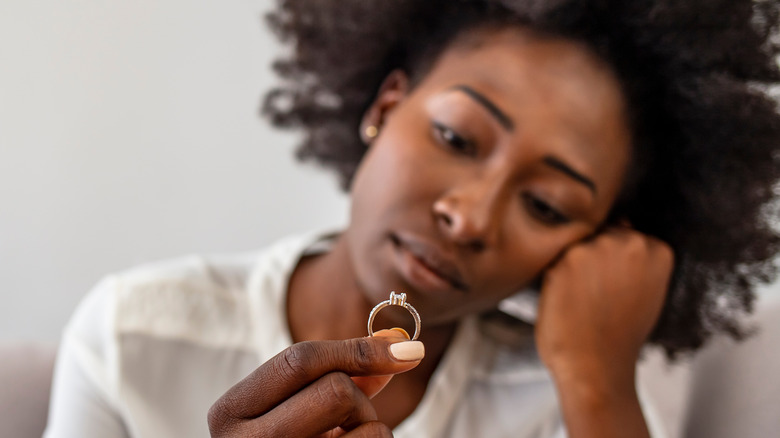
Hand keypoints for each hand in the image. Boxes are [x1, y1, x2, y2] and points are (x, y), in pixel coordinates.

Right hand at [207, 329, 423, 437]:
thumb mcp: (292, 406)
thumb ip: (336, 373)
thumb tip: (397, 342)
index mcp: (230, 411)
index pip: (299, 360)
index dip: (359, 349)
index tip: (406, 348)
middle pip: (336, 390)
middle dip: (358, 397)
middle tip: (347, 417)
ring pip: (366, 426)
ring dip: (369, 425)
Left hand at [534, 226, 672, 436]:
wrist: (596, 366)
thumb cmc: (619, 335)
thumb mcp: (645, 290)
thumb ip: (636, 258)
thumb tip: (622, 223)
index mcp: (657, 249)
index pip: (625, 235)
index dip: (613, 262)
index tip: (613, 286)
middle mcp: (630, 241)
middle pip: (600, 234)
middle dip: (593, 259)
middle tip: (594, 295)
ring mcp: (597, 247)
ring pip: (576, 245)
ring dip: (572, 266)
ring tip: (581, 299)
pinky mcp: (565, 259)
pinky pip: (554, 259)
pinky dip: (555, 278)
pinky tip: (566, 301)